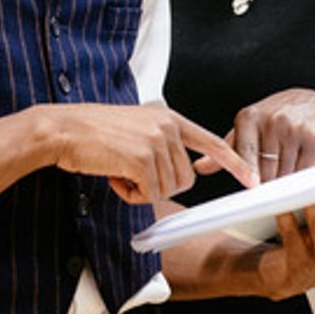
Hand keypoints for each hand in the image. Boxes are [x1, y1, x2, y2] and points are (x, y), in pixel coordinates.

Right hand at [36, 103, 257, 203]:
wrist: (62, 129)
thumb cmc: (92, 132)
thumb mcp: (134, 127)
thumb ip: (159, 142)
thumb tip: (176, 173)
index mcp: (167, 118)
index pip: (211, 142)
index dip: (234, 163)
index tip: (252, 180)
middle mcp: (166, 127)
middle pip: (186, 178)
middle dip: (160, 185)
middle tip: (130, 173)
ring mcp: (155, 142)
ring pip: (167, 188)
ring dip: (141, 190)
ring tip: (118, 170)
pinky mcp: (141, 159)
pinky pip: (148, 194)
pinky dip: (130, 195)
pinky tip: (113, 177)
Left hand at [196, 88, 314, 182]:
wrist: (311, 104)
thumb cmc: (274, 119)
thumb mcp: (248, 129)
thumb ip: (226, 150)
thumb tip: (200, 167)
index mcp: (248, 118)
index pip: (243, 154)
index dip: (248, 173)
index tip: (252, 187)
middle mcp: (271, 120)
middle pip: (266, 170)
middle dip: (268, 180)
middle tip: (271, 177)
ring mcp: (293, 128)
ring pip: (285, 173)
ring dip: (286, 179)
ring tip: (288, 166)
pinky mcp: (314, 137)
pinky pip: (305, 170)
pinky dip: (303, 175)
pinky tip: (302, 163)